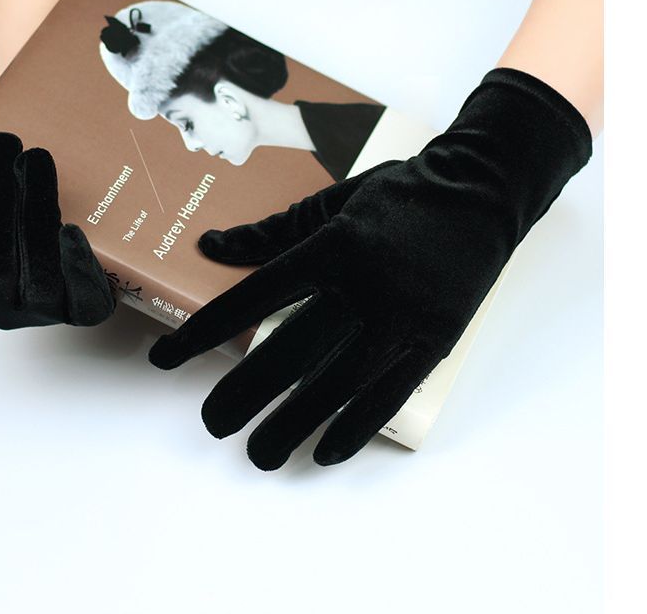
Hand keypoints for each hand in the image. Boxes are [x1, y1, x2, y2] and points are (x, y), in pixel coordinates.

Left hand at [148, 68, 591, 469]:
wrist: (480, 192)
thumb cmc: (397, 195)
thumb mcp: (329, 203)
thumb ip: (268, 232)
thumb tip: (210, 246)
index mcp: (332, 245)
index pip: (255, 296)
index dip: (206, 331)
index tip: (166, 359)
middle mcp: (365, 284)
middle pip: (294, 350)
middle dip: (247, 393)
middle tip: (212, 424)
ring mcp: (403, 317)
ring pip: (339, 384)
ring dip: (295, 424)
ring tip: (260, 454)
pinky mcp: (435, 340)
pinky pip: (391, 394)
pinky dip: (356, 427)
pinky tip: (324, 451)